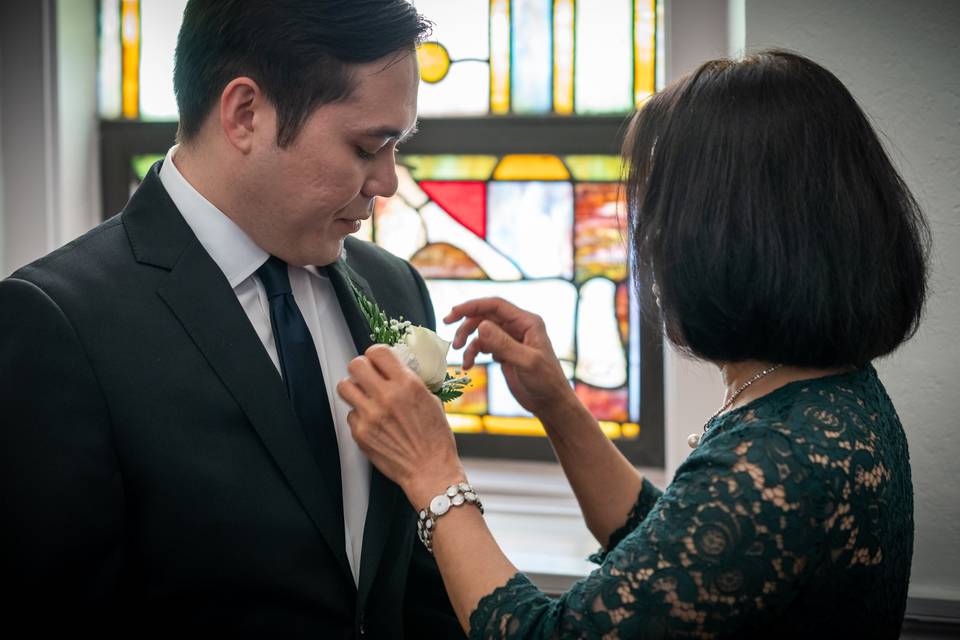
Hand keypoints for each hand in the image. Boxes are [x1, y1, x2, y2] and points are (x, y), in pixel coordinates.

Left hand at [337, 345, 464, 507]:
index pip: (378, 351)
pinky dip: (359, 415)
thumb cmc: (435, 439)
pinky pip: (350, 414)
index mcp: (407, 384)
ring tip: (364, 395)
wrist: (430, 470)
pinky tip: (372, 421)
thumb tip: (396, 370)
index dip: (376, 354)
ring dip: (354, 388)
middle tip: (368, 376)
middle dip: (361, 368)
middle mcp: (386, 397)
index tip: (377, 360)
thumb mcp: (431, 400)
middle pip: (356, 365)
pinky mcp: (361, 433)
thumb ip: (410, 382)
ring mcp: (370, 415)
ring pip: (345, 386)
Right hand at [445, 297, 576, 419]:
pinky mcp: (504, 352)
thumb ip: (504, 344)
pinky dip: (472, 353)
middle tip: (453, 340)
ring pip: (481, 331)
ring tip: (461, 356)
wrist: (550, 403)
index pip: (496, 305)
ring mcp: (510, 339)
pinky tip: (468, 365)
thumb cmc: (546, 382)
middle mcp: (518, 327)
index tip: (454, 313)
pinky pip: (483, 346)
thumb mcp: (526, 362)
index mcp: (528, 322)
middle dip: (466, 325)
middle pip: (485, 316)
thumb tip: (481, 326)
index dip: (473, 306)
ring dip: (468, 341)